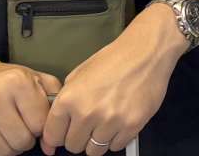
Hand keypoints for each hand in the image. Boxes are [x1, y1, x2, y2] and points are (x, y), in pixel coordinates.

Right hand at [0, 59, 59, 155]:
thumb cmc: (5, 80)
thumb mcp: (34, 78)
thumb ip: (53, 102)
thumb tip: (50, 144)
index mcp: (16, 82)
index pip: (40, 124)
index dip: (40, 125)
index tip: (33, 117)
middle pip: (22, 141)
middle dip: (26, 137)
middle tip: (20, 126)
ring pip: (4, 153)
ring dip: (10, 146)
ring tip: (7, 130)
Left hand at [41, 12, 185, 153]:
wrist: (146, 52)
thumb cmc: (114, 59)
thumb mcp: (79, 74)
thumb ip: (65, 101)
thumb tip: (57, 125)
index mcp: (69, 99)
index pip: (52, 136)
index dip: (57, 136)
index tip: (63, 134)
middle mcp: (87, 113)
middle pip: (73, 146)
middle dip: (79, 137)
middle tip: (89, 124)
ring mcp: (110, 122)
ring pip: (94, 151)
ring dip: (97, 140)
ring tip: (105, 123)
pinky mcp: (131, 126)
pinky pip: (116, 147)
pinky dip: (116, 138)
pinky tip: (119, 122)